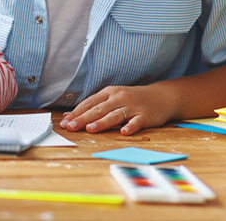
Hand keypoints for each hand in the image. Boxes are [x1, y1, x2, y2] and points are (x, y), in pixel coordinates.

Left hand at [58, 85, 174, 135]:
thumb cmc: (132, 99)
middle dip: (83, 118)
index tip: (64, 122)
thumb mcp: (112, 98)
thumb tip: (69, 115)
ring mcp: (132, 107)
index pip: (89, 103)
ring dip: (102, 122)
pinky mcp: (145, 116)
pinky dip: (130, 126)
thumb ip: (93, 106)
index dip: (76, 112)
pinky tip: (124, 132)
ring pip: (115, 115)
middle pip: (98, 109)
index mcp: (109, 93)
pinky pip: (136, 122)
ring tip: (90, 129)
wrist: (161, 96)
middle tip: (71, 127)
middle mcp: (119, 98)